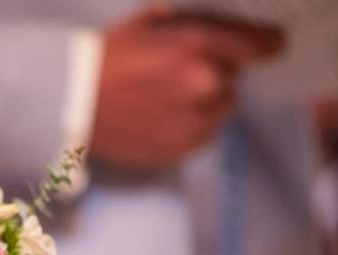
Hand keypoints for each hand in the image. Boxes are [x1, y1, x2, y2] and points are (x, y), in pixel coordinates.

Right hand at [89, 6, 282, 170]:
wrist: (71, 101)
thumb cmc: (107, 57)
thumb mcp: (151, 22)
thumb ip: (193, 24)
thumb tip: (223, 27)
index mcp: (200, 43)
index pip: (266, 44)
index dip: (265, 43)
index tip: (264, 46)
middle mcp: (206, 83)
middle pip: (236, 78)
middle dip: (215, 74)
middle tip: (178, 75)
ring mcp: (196, 120)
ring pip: (221, 110)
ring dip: (203, 104)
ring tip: (164, 100)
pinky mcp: (182, 148)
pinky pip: (202, 135)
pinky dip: (187, 127)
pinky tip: (157, 118)